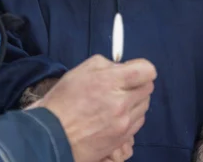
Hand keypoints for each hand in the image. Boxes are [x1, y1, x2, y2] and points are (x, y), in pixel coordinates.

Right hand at [37, 55, 155, 161]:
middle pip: (149, 87)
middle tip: (122, 85)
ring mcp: (124, 122)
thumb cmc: (63, 101)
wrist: (54, 135)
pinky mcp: (124, 138)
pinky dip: (132, 116)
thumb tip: (123, 66)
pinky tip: (117, 115)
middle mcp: (121, 102)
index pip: (147, 71)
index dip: (142, 68)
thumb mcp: (81, 71)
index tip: (134, 70)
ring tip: (117, 101)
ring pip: (145, 105)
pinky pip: (139, 121)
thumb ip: (106, 64)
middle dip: (138, 83)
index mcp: (110, 81)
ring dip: (135, 100)